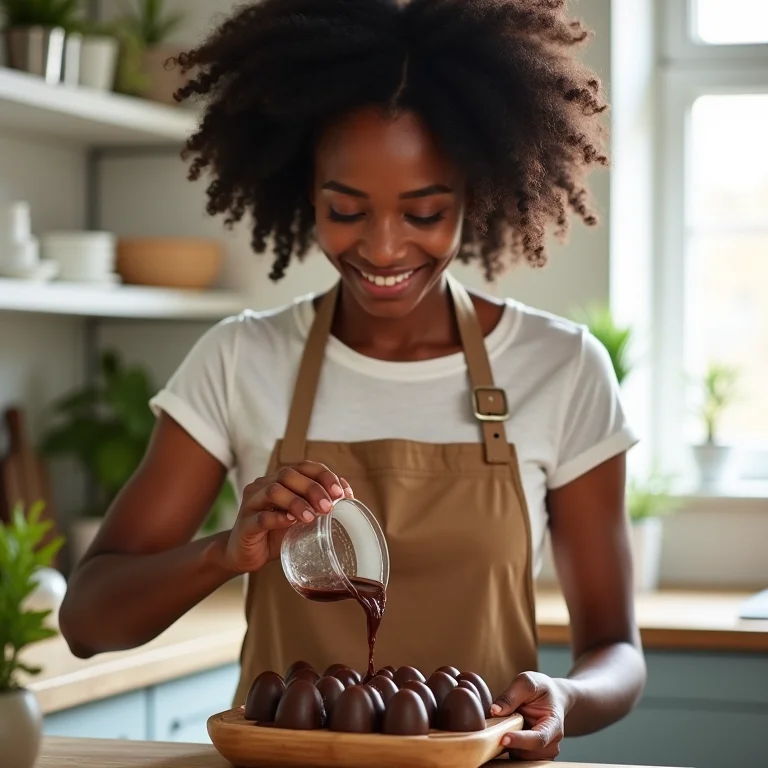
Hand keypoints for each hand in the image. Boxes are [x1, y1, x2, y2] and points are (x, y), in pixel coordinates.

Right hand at [222, 461, 353, 573]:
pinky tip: (291, 523)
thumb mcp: (300, 518)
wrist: (243, 554)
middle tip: (328, 507)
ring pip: (274, 491)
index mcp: (280, 480)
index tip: (341, 493)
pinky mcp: (244, 524)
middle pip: (289, 474)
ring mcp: (252, 503)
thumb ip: (317, 505)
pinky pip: (261, 517)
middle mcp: (264, 485)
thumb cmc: (276, 534)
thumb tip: (346, 495)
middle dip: (313, 488)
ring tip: (311, 517)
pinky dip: (278, 518)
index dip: (325, 475)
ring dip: (297, 502)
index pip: (305, 467)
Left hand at [490, 671, 567, 760]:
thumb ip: (510, 696)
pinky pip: (516, 757)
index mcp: (554, 725)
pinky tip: (503, 733)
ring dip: (508, 746)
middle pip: (528, 753)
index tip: (503, 739)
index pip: (539, 739)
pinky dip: (507, 748)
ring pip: (521, 757)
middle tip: (495, 728)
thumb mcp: (527, 682)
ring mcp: (541, 751)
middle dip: (511, 744)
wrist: (552, 697)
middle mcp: (550, 743)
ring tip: (502, 726)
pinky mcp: (530, 754)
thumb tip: (494, 711)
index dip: (521, 741)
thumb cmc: (540, 689)